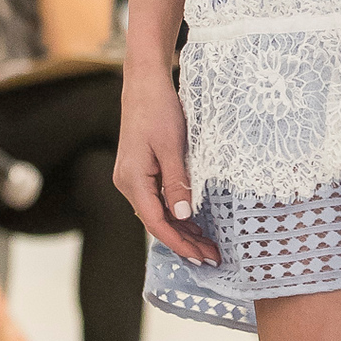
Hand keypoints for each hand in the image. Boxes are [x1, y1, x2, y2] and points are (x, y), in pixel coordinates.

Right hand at [115, 64, 219, 264]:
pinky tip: (193, 223)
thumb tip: (183, 216)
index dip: (179, 244)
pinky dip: (176, 214)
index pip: (156, 223)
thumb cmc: (158, 109)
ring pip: (158, 213)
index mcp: (132, 180)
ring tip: (207, 245)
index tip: (201, 257)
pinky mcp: (140, 172)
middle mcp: (128, 183)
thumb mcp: (172, 146)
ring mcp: (132, 178)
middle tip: (212, 256)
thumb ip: (177, 183)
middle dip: (184, 242)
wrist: (144, 83)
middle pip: (156, 223)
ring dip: (181, 230)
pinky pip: (157, 200)